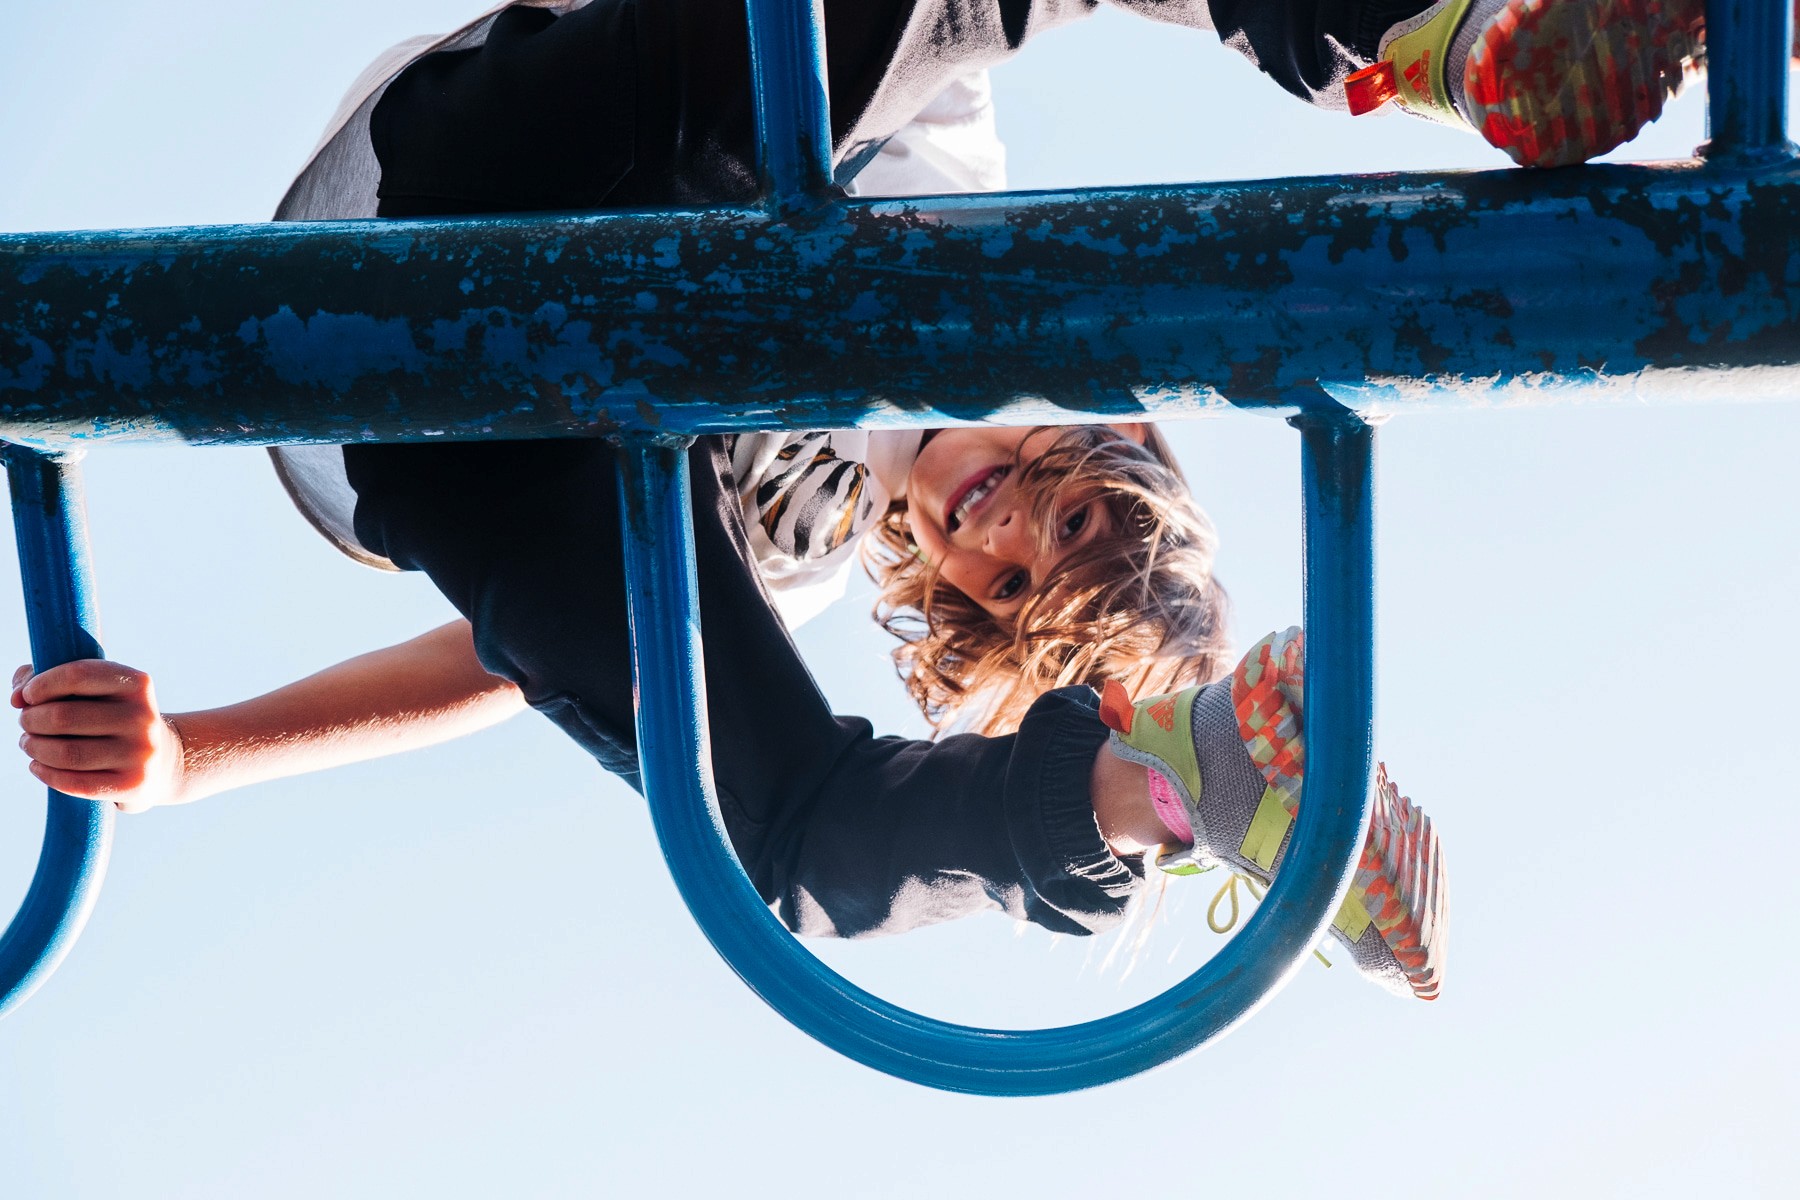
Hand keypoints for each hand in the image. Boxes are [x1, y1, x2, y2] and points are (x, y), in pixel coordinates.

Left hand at [12, 660, 187, 813]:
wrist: (164, 760)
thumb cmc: (114, 718)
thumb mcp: (99, 691)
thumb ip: (53, 679)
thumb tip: (18, 696)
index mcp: (137, 684)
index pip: (78, 676)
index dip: (42, 684)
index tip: (27, 697)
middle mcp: (143, 717)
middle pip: (63, 717)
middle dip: (31, 720)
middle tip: (26, 724)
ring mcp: (140, 753)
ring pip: (65, 753)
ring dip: (34, 747)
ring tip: (29, 744)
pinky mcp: (133, 784)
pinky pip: (74, 783)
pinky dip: (46, 774)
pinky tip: (38, 766)